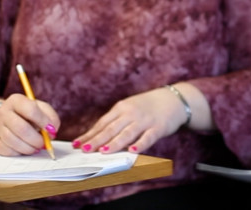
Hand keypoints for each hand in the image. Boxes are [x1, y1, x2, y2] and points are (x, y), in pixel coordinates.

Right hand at [0, 93, 59, 156]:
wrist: (7, 120)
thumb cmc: (27, 115)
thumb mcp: (41, 109)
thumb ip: (51, 117)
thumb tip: (52, 131)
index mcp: (16, 100)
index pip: (30, 110)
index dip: (43, 121)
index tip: (51, 129)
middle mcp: (3, 112)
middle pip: (20, 128)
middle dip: (36, 139)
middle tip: (43, 143)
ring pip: (12, 140)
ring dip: (28, 148)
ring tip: (35, 147)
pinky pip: (5, 150)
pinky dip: (18, 152)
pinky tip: (24, 149)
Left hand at [71, 86, 190, 153]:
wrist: (173, 99)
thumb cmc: (147, 108)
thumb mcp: (129, 110)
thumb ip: (115, 122)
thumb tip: (95, 137)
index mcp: (121, 108)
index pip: (102, 123)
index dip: (89, 134)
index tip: (77, 144)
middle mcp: (131, 113)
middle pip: (111, 129)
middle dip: (97, 140)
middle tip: (84, 149)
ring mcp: (144, 120)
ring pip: (127, 133)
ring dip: (115, 143)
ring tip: (103, 151)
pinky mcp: (158, 127)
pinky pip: (148, 137)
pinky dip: (140, 144)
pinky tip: (133, 151)